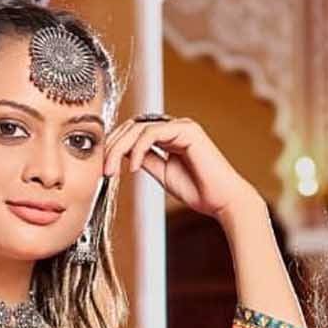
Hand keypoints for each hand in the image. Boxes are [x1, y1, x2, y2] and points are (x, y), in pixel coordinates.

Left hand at [102, 114, 255, 222]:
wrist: (223, 201)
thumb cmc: (200, 192)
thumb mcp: (163, 174)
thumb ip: (147, 160)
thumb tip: (125, 154)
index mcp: (170, 136)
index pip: (135, 133)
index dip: (116, 146)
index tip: (105, 167)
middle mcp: (175, 127)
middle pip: (133, 127)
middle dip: (113, 146)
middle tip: (103, 169)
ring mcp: (182, 126)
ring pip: (139, 128)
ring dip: (120, 149)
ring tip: (112, 170)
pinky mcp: (187, 130)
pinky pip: (153, 133)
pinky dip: (138, 149)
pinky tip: (134, 167)